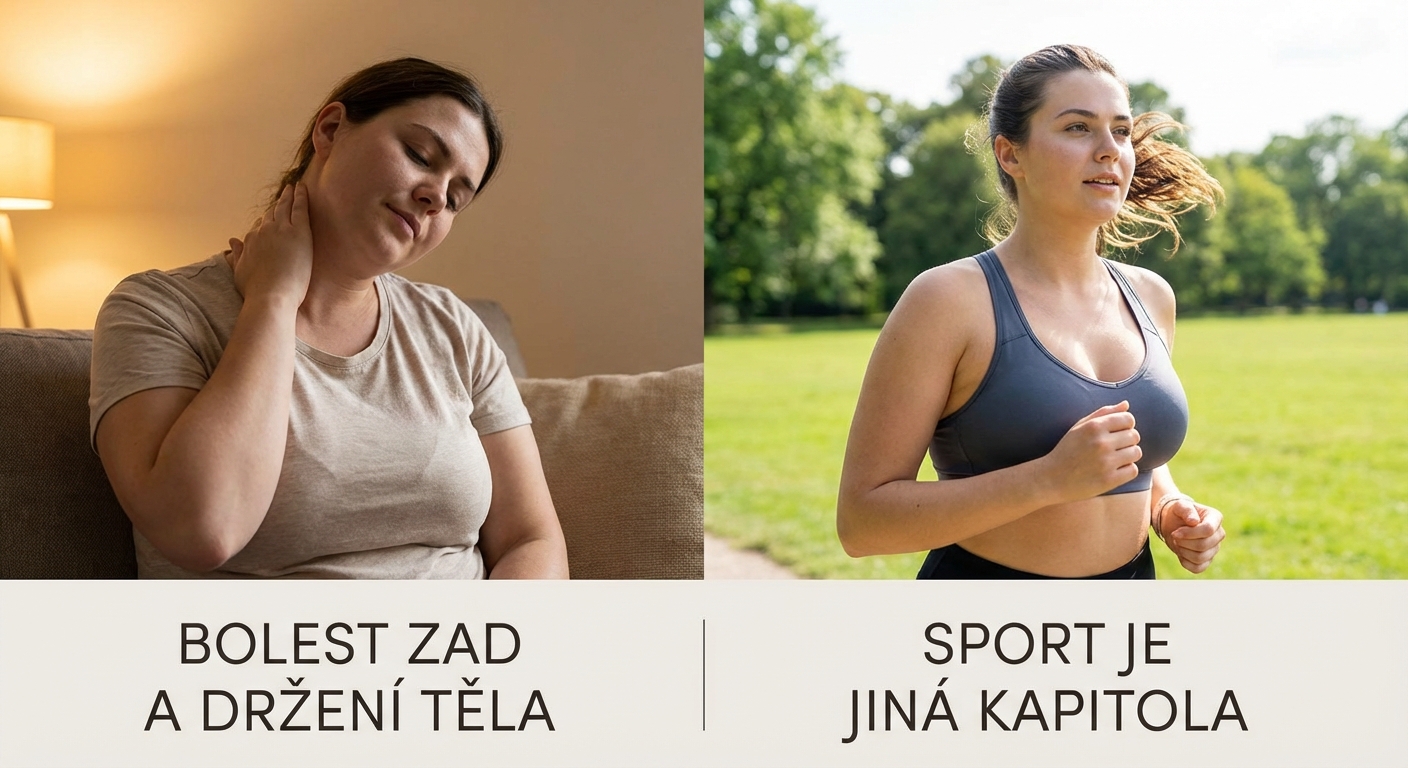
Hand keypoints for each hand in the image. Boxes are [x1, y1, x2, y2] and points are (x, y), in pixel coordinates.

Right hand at [226, 183, 312, 306]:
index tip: (271, 217)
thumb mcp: (240, 272)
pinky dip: (301, 196)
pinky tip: (303, 188)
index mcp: (250, 241)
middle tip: (285, 192)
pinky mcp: (299, 232)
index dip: (266, 221)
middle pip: (271, 213)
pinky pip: (299, 208)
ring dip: (289, 195)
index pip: (259, 226)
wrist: (270, 297)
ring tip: (294, 187)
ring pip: (284, 206)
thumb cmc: (256, 291)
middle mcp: (263, 231)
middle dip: (278, 203)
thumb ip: (237, 256)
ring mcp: (281, 229)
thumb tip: (232, 243)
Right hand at [1041, 401, 1141, 501]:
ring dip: (1128, 455)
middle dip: (1127, 440)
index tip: (1116, 432)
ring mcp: (1106, 462)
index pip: (1128, 419)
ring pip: (1136, 452)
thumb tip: (1126, 404)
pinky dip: (1126, 470)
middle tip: (1113, 447)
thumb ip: (1103, 413)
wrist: (1051, 479)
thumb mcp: (1079, 427)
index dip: (1126, 425)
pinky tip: (1113, 470)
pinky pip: (1133, 470)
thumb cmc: (1067, 450)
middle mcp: (1101, 443)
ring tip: (1114, 459)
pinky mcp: (1109, 480)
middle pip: (1134, 435)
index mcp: (1093, 427)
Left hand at [1156, 496, 1224, 573]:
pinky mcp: (1207, 560)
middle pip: (1204, 545)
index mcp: (1215, 518)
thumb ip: (1186, 510)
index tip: (1175, 532)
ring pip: (1200, 557)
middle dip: (1184, 542)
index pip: (1208, 530)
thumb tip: (1194, 521)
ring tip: (1177, 542)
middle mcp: (1219, 534)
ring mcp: (1214, 548)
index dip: (1190, 534)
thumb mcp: (1179, 506)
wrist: (1173, 524)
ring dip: (1183, 551)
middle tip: (1175, 536)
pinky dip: (1185, 562)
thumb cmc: (1178, 513)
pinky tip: (1180, 553)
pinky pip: (1198, 568)